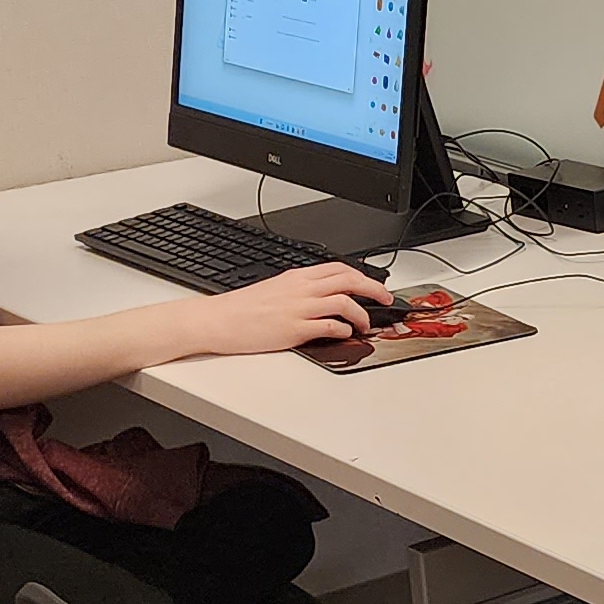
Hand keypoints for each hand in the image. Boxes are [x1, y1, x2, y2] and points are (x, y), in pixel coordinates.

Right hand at [184, 263, 392, 353]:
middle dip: (374, 289)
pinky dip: (343, 330)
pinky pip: (329, 326)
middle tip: (385, 300)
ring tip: (364, 325)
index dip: (363, 276)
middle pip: (349, 280)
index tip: (375, 286)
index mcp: (297, 277)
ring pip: (344, 302)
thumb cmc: (242, 309)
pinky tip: (344, 334)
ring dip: (361, 314)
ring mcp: (299, 308)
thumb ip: (301, 290)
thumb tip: (324, 297)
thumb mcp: (275, 289)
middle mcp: (301, 289)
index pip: (339, 268)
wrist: (217, 320)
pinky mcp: (294, 329)